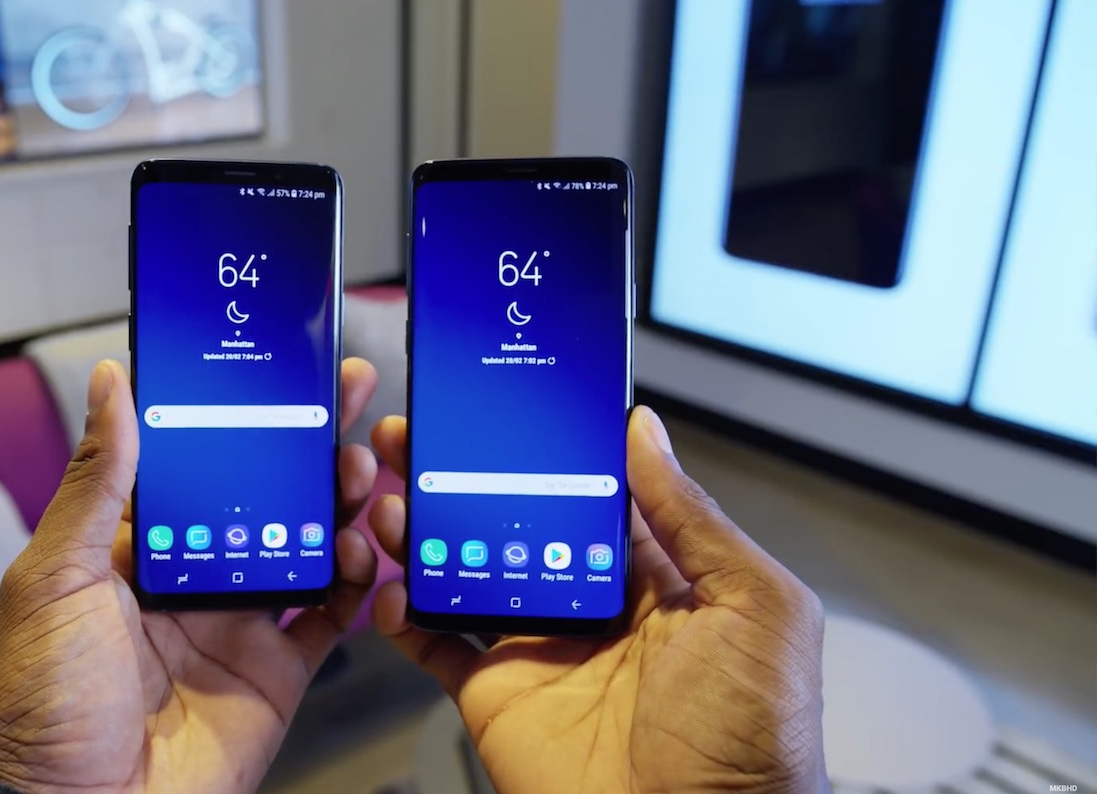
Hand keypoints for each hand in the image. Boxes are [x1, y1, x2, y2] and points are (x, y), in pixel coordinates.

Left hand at [0, 358, 382, 792]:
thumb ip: (99, 483)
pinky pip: (329, 620)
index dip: (241, 414)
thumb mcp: (55, 578)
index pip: (199, 461)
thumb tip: (111, 383)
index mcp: (134, 547)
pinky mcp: (274, 675)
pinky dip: (357, 586)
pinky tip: (369, 552)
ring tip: (361, 472)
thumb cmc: (41, 702)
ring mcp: (236, 626)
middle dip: (308, 444)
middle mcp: (192, 577)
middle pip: (264, 495)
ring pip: (305, 546)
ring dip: (340, 505)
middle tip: (349, 393)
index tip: (279, 370)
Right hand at [367, 407, 827, 793]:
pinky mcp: (496, 695)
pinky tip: (389, 581)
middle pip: (512, 523)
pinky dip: (403, 611)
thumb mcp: (754, 608)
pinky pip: (437, 644)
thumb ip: (694, 518)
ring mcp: (537, 649)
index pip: (586, 493)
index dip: (544, 449)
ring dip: (422, 530)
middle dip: (462, 476)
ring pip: (465, 570)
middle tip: (418, 434)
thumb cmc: (755, 737)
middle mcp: (588, 604)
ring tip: (389, 494)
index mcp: (655, 577)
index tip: (504, 404)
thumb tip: (647, 432)